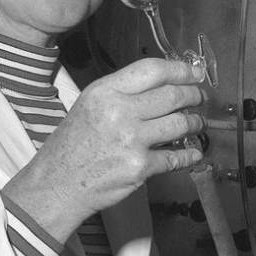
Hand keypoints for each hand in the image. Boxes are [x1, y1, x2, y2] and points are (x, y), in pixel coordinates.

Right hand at [2, 57, 205, 241]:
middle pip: (172, 96)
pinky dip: (189, 155)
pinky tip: (193, 153)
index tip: (194, 73)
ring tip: (195, 123)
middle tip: (198, 97)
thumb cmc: (71, 146)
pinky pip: (176, 157)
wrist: (56, 185)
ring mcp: (132, 140)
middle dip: (192, 95)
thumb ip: (122, 92)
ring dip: (194, 123)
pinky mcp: (140, 167)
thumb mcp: (89, 105)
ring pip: (179, 124)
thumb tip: (161, 84)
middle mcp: (119, 112)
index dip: (180, 70)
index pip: (152, 70)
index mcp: (105, 92)